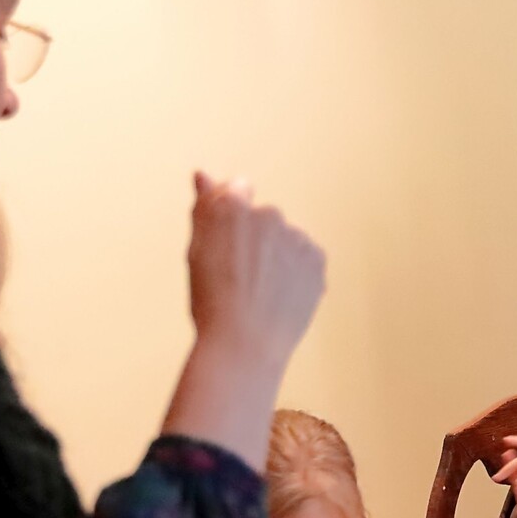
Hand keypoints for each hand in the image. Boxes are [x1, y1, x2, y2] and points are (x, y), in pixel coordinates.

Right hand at [187, 172, 325, 366]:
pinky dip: (298, 271)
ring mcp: (297, 236)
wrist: (245, 343)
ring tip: (262, 290)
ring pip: (287, 238)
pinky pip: (307, 256)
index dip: (231, 217)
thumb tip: (203, 173)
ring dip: (278, 254)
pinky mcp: (318, 258)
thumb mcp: (198, 249)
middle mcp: (269, 214)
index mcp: (233, 205)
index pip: (238, 189)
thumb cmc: (212, 299)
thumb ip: (204, 206)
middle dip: (256, 237)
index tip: (228, 243)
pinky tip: (282, 294)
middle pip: (264, 217)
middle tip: (240, 275)